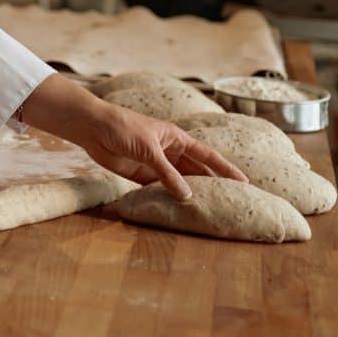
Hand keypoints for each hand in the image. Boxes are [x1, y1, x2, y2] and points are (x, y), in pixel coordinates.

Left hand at [19, 74, 245, 199]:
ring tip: (207, 210)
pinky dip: (168, 197)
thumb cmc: (123, 128)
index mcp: (176, 138)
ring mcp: (155, 163)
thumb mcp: (149, 150)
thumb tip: (187, 194)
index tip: (244, 181)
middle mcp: (169, 151)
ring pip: (178, 181)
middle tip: (229, 202)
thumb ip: (167, 173)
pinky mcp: (140, 174)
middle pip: (195, 171)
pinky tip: (178, 209)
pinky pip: (159, 188)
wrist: (93, 128)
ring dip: (189, 193)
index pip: (207, 156)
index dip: (225, 168)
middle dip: (210, 185)